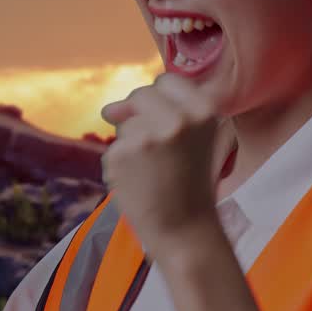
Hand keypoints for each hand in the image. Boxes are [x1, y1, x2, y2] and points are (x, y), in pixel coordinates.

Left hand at [99, 72, 233, 256]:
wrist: (184, 231)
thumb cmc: (189, 184)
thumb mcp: (195, 138)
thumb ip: (161, 112)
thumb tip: (108, 109)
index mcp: (203, 111)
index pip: (167, 80)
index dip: (160, 100)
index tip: (165, 122)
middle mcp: (177, 118)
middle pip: (142, 95)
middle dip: (141, 116)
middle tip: (156, 151)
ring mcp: (147, 135)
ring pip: (126, 122)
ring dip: (131, 142)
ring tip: (152, 171)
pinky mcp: (122, 154)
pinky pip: (114, 147)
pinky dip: (121, 164)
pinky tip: (139, 183)